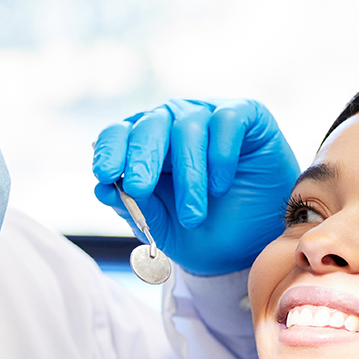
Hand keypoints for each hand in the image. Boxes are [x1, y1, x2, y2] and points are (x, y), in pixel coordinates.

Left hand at [91, 99, 298, 275]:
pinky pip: (226, 120)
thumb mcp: (165, 229)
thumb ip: (135, 208)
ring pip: (188, 128)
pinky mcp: (246, 114)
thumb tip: (102, 188)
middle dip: (142, 158)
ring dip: (188, 175)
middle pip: (150, 125)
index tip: (105, 174)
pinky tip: (220, 187)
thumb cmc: (207, 232)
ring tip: (193, 216)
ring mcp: (209, 116)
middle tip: (138, 188)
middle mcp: (174, 123)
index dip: (110, 149)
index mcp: (146, 146)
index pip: (119, 133)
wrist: (257, 244)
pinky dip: (220, 155)